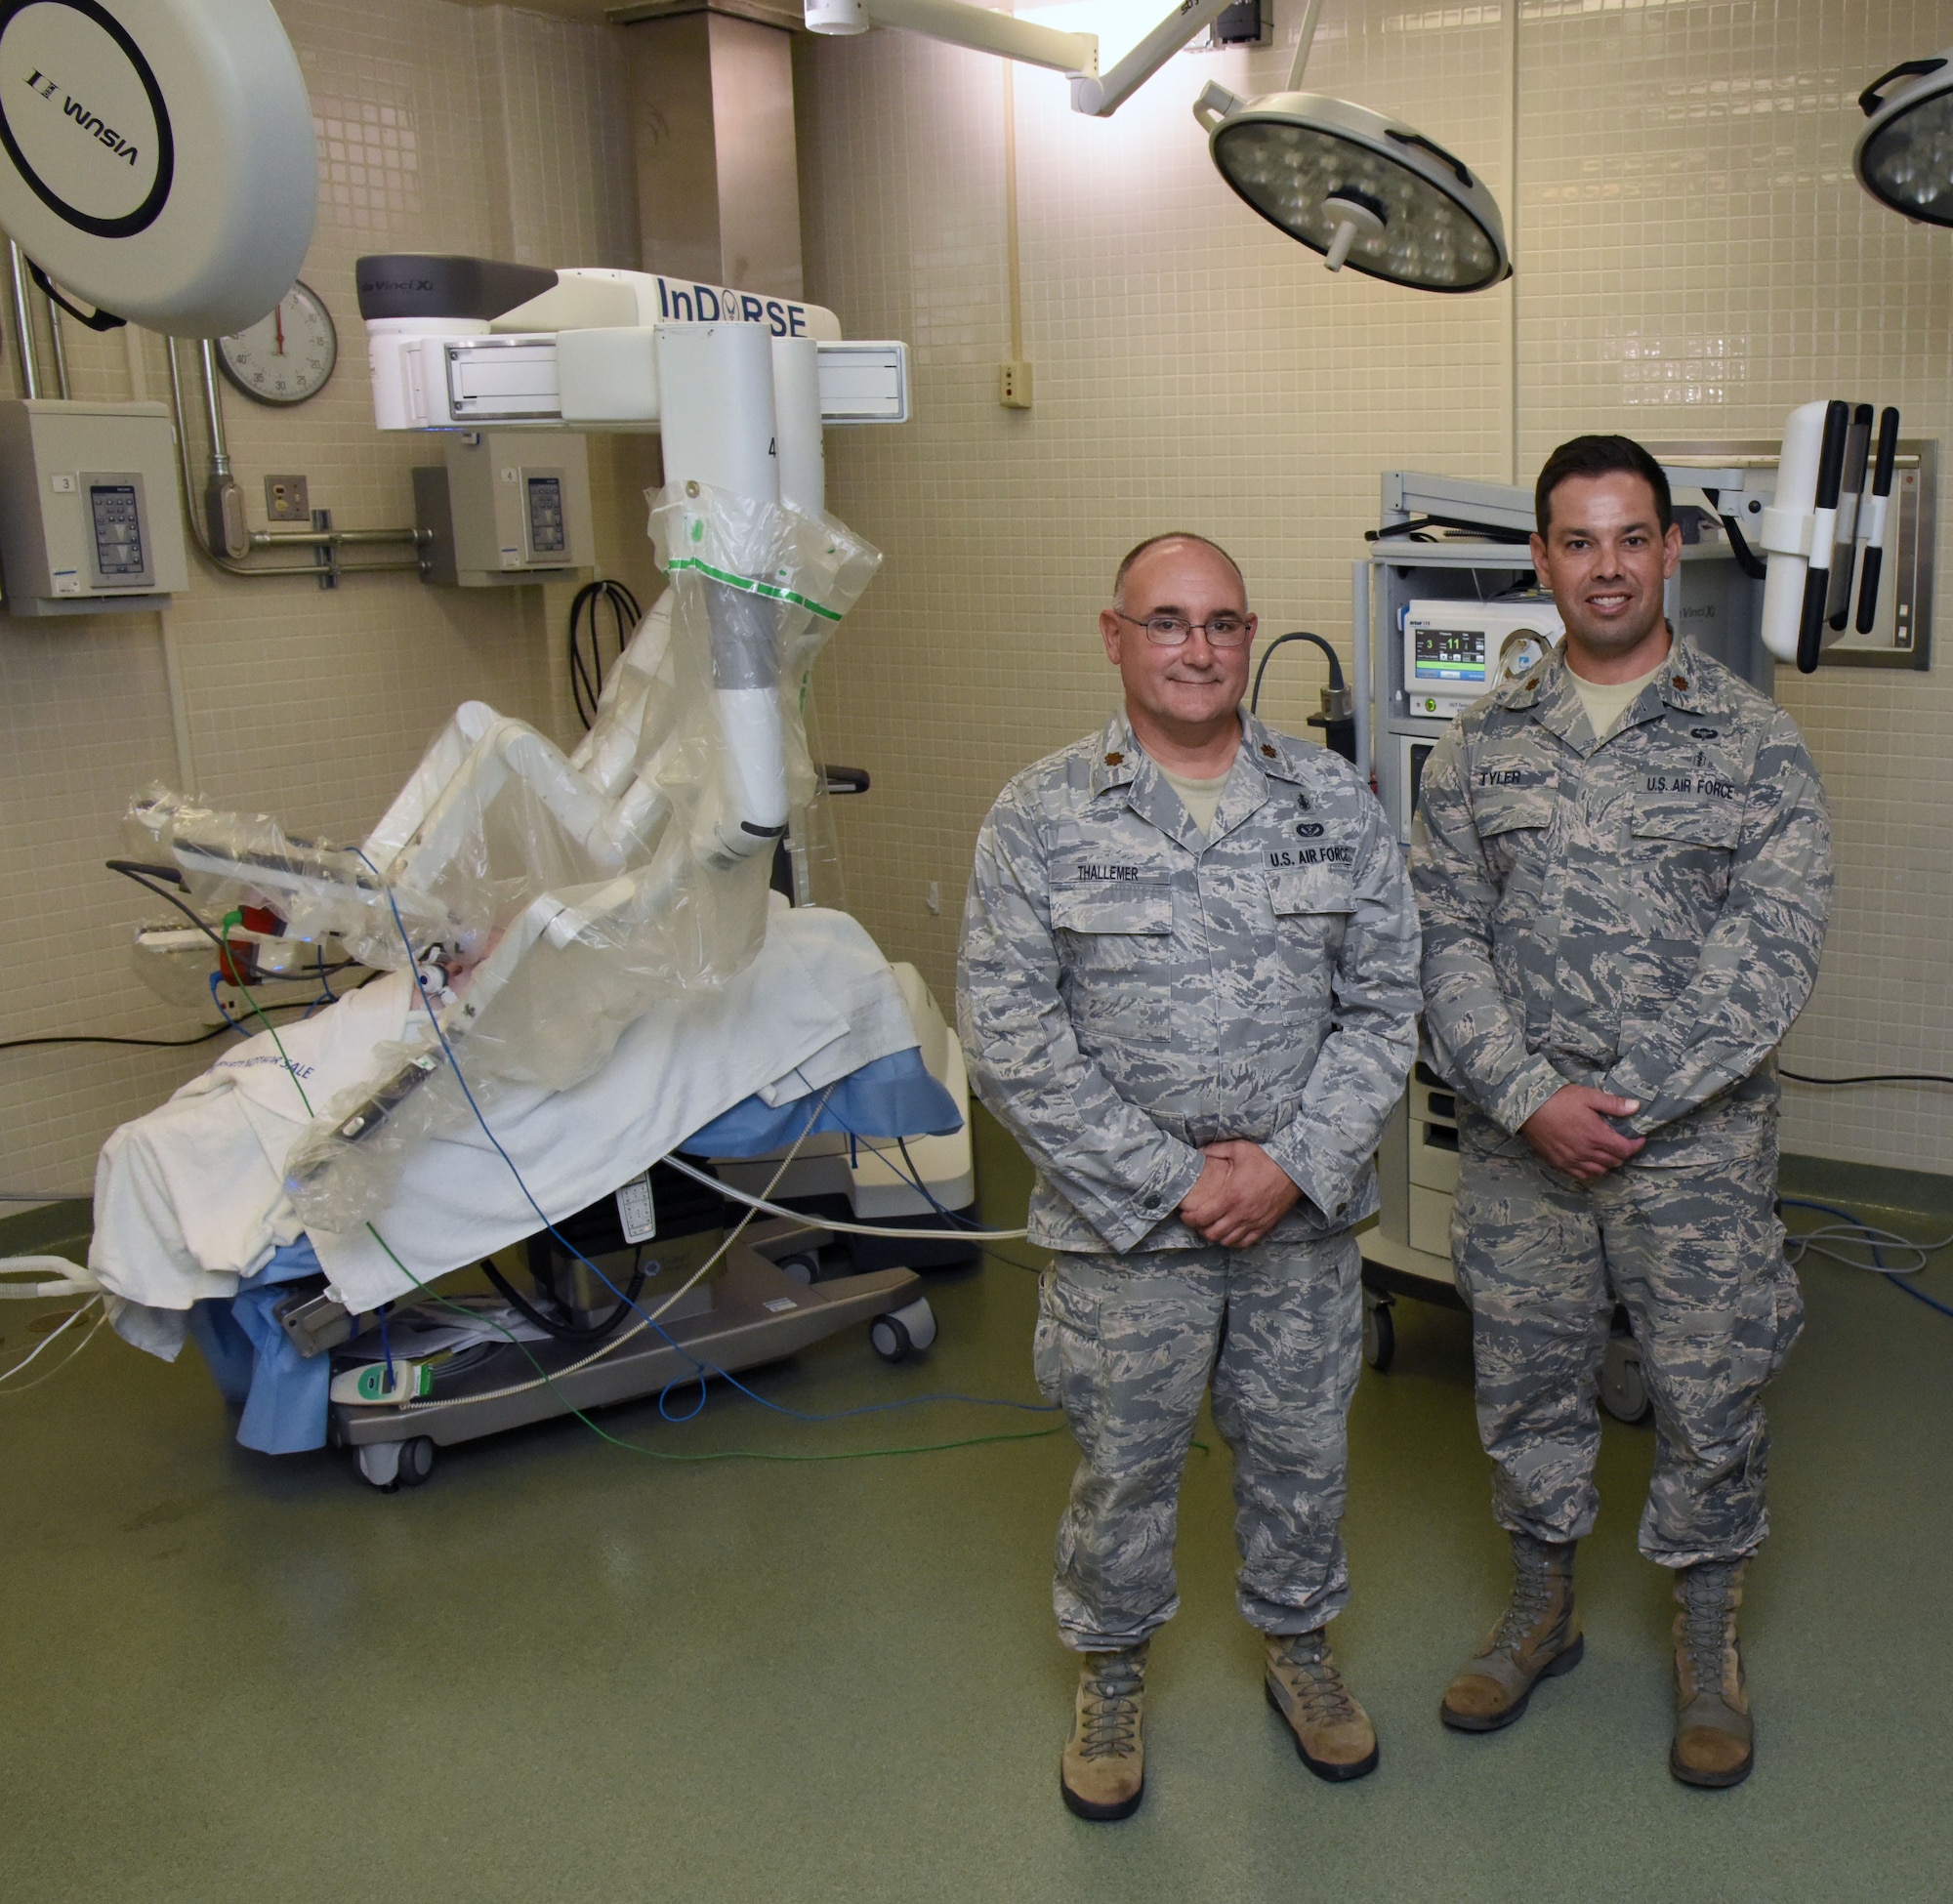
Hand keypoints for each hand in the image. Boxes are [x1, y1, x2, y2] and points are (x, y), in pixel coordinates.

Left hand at [1177, 1140, 1300, 1248]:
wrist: (1294, 1169)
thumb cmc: (1267, 1158)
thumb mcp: (1239, 1148)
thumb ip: (1216, 1150)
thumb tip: (1199, 1151)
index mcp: (1231, 1196)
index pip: (1203, 1217)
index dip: (1190, 1219)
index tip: (1185, 1215)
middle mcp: (1241, 1213)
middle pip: (1213, 1233)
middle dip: (1201, 1229)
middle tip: (1197, 1222)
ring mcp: (1255, 1222)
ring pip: (1228, 1240)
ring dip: (1216, 1237)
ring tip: (1211, 1228)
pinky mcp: (1266, 1226)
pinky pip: (1246, 1242)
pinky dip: (1235, 1241)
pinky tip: (1230, 1235)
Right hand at [1520, 1086, 1644, 1180]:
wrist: (1528, 1107)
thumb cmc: (1559, 1099)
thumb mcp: (1588, 1096)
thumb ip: (1613, 1104)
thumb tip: (1636, 1107)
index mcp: (1597, 1135)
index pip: (1625, 1149)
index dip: (1636, 1145)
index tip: (1638, 1138)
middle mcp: (1587, 1152)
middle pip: (1614, 1161)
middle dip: (1622, 1153)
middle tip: (1622, 1142)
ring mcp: (1572, 1160)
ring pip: (1599, 1170)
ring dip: (1607, 1162)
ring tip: (1607, 1152)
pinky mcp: (1560, 1163)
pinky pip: (1581, 1174)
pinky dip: (1591, 1170)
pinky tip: (1590, 1161)